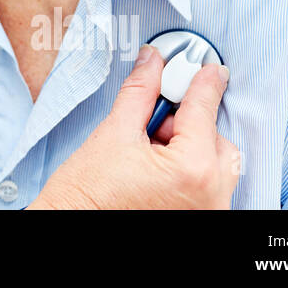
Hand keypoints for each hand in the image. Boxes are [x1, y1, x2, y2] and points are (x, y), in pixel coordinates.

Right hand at [31, 45, 239, 208]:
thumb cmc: (87, 196)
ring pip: (215, 165)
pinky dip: (189, 172)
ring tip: (149, 152)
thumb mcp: (114, 133)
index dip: (202, 83)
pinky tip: (156, 170)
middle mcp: (210, 198)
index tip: (208, 69)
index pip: (204, 111)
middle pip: (217, 141)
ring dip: (190, 149)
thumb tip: (153, 64)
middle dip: (190, 125)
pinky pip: (207, 187)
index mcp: (193, 171)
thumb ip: (142, 92)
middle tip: (152, 122)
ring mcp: (206, 213)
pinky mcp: (197, 220)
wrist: (70, 223)